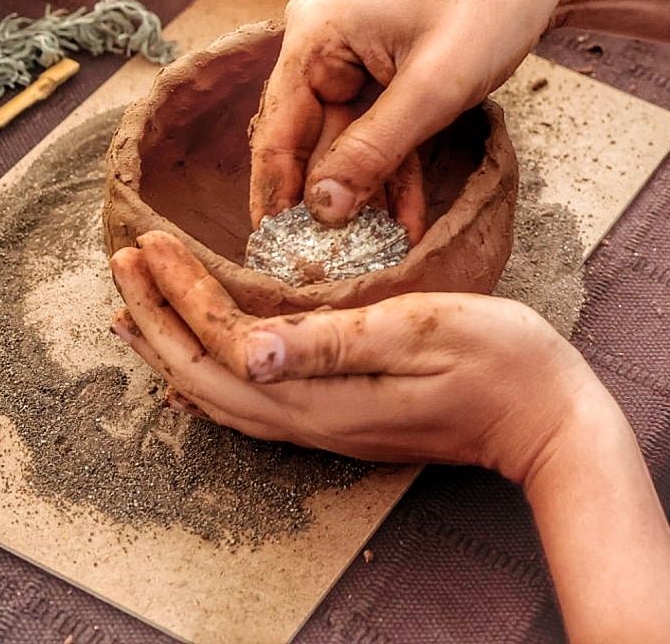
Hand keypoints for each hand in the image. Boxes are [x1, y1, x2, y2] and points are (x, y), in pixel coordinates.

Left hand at [109, 230, 615, 481]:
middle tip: (121, 264)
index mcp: (326, 394)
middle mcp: (314, 421)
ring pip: (224, 395)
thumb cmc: (502, 361)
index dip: (179, 293)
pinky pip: (254, 402)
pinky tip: (208, 358)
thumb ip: (333, 342)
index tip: (148, 241)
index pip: (225, 342)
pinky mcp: (344, 422)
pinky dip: (214, 371)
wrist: (549, 418)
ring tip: (136, 311)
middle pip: (206, 378)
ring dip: (176, 347)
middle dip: (157, 318)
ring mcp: (329, 428)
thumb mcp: (424, 331)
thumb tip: (247, 349)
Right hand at [249, 0, 591, 230]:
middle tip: (326, 270)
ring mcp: (356, 57)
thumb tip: (319, 211)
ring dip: (366, 198)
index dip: (276, 196)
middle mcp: (322, 43)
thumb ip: (373, 151)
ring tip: (372, 258)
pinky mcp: (390, 71)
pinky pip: (382, 132)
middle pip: (308, 140)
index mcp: (314, 35)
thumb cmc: (488, 4)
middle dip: (324, 204)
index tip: (277, 255)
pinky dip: (395, 173)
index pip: (277, 131)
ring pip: (349, 144)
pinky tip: (406, 226)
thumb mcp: (433, 87)